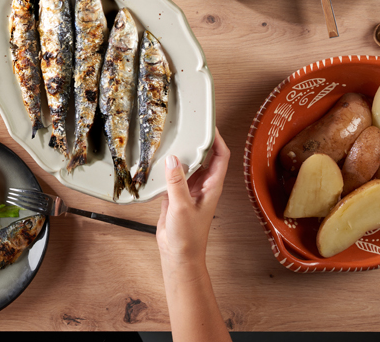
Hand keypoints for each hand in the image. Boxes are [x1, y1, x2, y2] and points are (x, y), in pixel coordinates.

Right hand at [156, 129, 230, 274]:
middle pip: (205, 156)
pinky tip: (158, 160)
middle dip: (199, 140)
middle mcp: (203, 185)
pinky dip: (168, 166)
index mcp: (212, 186)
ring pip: (188, 164)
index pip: (221, 156)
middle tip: (188, 125)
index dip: (218, 139)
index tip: (209, 124)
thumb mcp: (182, 207)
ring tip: (171, 138)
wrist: (179, 255)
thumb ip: (177, 182)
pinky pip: (174, 175)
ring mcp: (190, 189)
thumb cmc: (188, 236)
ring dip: (182, 153)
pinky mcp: (176, 195)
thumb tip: (173, 158)